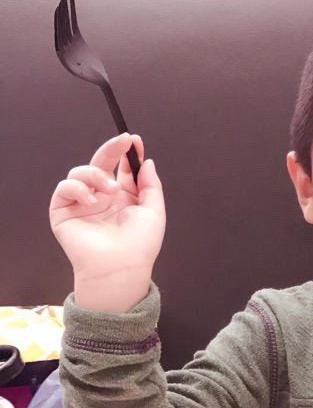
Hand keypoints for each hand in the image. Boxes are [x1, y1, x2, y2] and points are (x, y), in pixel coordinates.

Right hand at [49, 133, 165, 311]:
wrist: (121, 267)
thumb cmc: (140, 245)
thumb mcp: (154, 212)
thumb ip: (151, 185)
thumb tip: (147, 162)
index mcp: (124, 199)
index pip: (123, 169)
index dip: (127, 154)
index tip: (134, 141)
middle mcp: (103, 198)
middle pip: (101, 164)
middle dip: (112, 150)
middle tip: (123, 140)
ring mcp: (82, 204)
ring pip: (81, 172)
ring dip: (97, 174)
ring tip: (111, 190)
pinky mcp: (63, 211)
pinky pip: (65, 188)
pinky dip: (78, 189)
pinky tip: (92, 201)